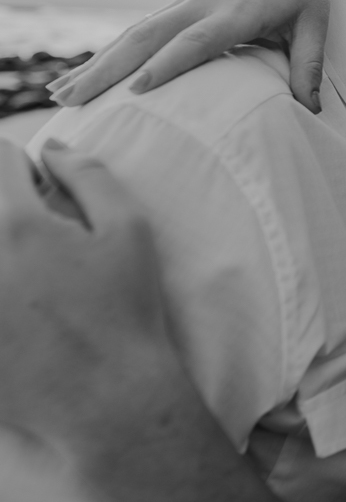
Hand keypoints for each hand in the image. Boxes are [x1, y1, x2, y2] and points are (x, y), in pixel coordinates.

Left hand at [0, 139, 171, 439]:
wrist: (106, 399)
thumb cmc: (126, 313)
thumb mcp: (130, 233)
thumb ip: (90, 177)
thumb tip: (52, 147)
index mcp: (17, 225)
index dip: (17, 164)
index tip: (33, 185)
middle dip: (4, 210)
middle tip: (33, 241)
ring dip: (0, 251)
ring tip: (26, 279)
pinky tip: (15, 309)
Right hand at [48, 0, 345, 112]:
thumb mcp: (317, 23)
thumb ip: (310, 64)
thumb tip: (310, 112)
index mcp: (238, 11)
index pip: (198, 40)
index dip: (169, 63)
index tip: (139, 88)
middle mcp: (205, 3)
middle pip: (147, 36)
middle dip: (108, 68)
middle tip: (70, 99)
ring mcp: (189, 2)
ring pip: (135, 32)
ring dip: (98, 63)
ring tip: (61, 94)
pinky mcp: (184, 3)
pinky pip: (143, 30)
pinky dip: (114, 53)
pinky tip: (90, 73)